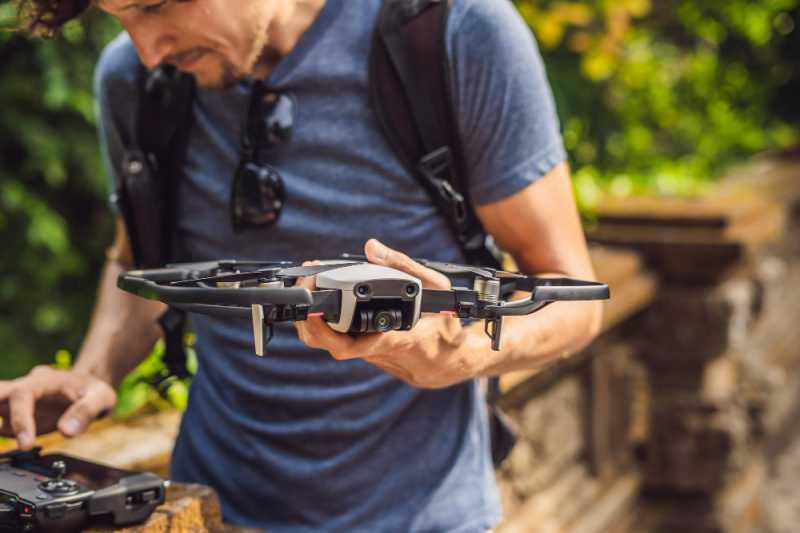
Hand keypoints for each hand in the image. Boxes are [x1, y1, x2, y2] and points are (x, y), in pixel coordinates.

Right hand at [0, 366, 116, 449]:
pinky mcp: (15, 416)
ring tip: (1, 443)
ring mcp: (17, 402)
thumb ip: (86, 412)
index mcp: (44, 381)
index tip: (25, 444)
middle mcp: (25, 388)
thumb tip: (66, 431)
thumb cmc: (94, 391)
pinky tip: (20, 445)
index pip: (22, 395)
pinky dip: (3, 432)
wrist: (89, 389)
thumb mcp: (101, 397)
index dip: (20, 419)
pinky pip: (2, 426)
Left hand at [294, 239, 484, 387]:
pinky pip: (343, 343)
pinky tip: (324, 304)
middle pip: (332, 346)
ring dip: (315, 322)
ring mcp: (373, 359)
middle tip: (304, 288)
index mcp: (400, 340)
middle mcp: (382, 354)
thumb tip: (371, 247)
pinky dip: (328, 325)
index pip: (355, 343)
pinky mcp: (369, 358)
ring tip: (309, 291)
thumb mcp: (436, 287)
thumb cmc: (447, 323)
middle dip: (309, 321)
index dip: (325, 325)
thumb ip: (404, 266)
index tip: (314, 298)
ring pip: (333, 346)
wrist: (454, 361)